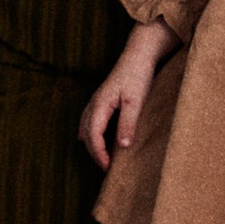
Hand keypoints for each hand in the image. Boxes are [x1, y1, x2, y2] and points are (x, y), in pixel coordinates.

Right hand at [80, 24, 172, 171]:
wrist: (139, 54)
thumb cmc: (138, 76)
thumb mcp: (136, 102)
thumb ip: (128, 124)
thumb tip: (122, 147)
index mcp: (100, 105)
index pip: (93, 137)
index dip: (99, 154)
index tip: (108, 169)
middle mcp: (94, 104)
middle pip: (87, 134)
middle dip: (94, 153)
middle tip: (106, 169)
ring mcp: (96, 101)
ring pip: (86, 128)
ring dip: (92, 144)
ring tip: (102, 158)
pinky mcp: (102, 99)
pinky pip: (89, 121)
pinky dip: (91, 134)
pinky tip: (97, 139)